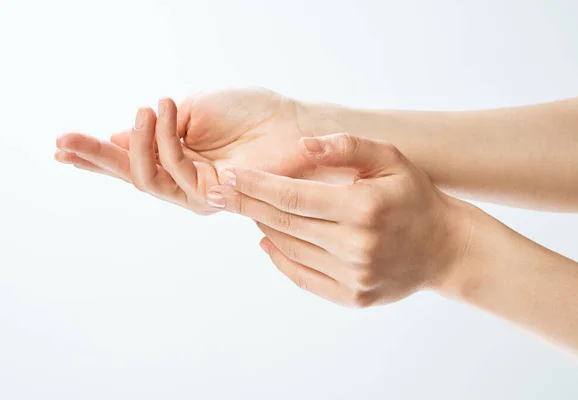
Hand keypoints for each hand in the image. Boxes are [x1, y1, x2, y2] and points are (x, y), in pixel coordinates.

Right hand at [55, 88, 337, 214]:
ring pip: (149, 178)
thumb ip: (158, 129)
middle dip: (97, 159)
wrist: (289, 121)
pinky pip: (176, 171)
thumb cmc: (248, 114)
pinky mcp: (214, 195)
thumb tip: (118, 135)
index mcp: (178, 159)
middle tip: (64, 142)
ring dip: (138, 140)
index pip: (132, 161)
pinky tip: (162, 111)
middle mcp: (184, 180)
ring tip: (145, 108)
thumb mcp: (193, 111)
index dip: (97, 155)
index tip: (61, 146)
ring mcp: (198, 191)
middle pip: (133, 176)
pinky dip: (165, 139)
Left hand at [205, 133, 470, 306]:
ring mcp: (354, 276)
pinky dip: (280, 258)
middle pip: (284, 224)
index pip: (293, 196)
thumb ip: (347, 146)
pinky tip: (269, 241)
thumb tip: (301, 147)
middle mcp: (356, 246)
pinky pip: (303, 277)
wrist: (445, 248)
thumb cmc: (413, 196)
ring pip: (289, 249)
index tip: (227, 177)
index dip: (256, 186)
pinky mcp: (354, 297)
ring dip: (265, 227)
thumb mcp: (390, 158)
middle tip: (221, 191)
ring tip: (253, 209)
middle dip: (248, 204)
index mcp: (363, 208)